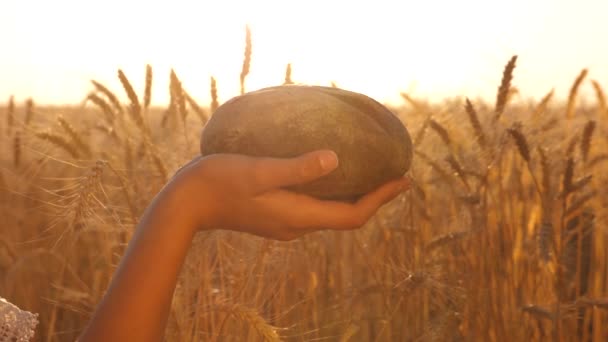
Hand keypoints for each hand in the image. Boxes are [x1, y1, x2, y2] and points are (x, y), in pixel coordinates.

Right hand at [172, 150, 409, 239]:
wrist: (187, 202)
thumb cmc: (220, 181)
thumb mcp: (259, 170)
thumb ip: (297, 168)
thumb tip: (336, 158)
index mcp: (298, 215)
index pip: (353, 215)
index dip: (381, 199)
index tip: (404, 180)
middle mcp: (296, 225)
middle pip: (346, 216)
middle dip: (374, 198)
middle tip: (395, 175)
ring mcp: (285, 222)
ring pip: (330, 212)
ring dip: (354, 195)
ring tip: (370, 173)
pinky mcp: (275, 214)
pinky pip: (314, 207)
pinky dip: (332, 193)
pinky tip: (331, 175)